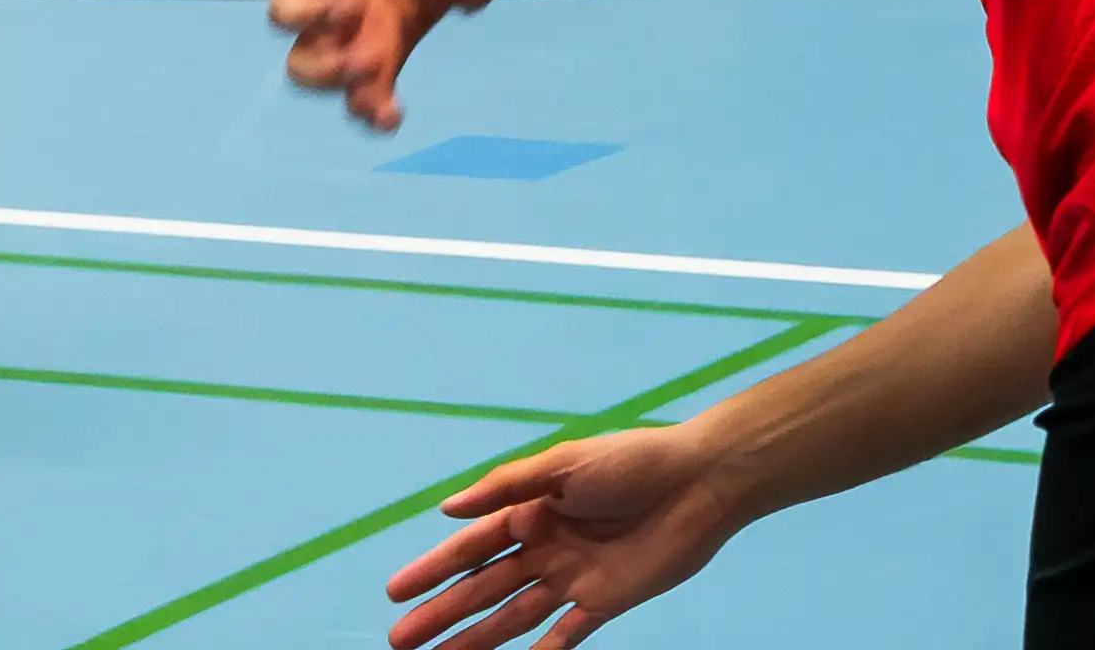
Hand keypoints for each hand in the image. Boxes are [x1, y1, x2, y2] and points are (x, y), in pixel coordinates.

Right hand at [388, 421, 755, 649]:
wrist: (700, 483)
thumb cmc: (631, 462)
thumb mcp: (564, 464)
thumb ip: (506, 487)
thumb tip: (446, 509)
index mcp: (531, 510)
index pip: (471, 546)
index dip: (432, 569)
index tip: (393, 592)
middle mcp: (545, 547)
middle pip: (483, 588)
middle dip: (441, 614)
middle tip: (400, 640)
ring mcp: (572, 578)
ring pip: (512, 616)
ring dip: (474, 639)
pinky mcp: (603, 602)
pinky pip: (563, 635)